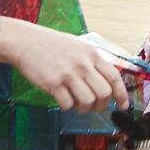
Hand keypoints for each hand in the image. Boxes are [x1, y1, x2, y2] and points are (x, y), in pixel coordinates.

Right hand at [0, 17, 130, 111]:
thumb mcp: (78, 46)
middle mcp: (83, 64)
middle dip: (102, 105)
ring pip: (89, 101)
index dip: (122, 94)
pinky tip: (63, 100)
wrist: (26, 42)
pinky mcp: (53, 84)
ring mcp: (68, 74)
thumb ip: (92, 61)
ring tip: (78, 104)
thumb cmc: (52, 44)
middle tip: (95, 106)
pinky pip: (68, 104)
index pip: (114, 77)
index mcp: (92, 54)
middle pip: (104, 93)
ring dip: (85, 108)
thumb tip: (106, 81)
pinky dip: (68, 107)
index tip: (124, 105)